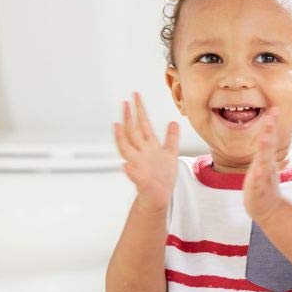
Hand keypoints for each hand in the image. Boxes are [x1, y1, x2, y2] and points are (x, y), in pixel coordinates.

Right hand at [113, 92, 179, 212]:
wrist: (159, 195)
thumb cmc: (162, 176)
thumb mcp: (170, 154)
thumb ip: (171, 138)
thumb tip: (174, 122)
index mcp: (149, 146)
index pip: (143, 124)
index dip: (140, 110)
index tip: (136, 96)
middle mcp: (142, 153)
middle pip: (133, 132)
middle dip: (129, 117)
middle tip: (125, 102)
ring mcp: (139, 165)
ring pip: (127, 149)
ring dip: (121, 138)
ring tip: (117, 126)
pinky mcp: (141, 181)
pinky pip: (134, 175)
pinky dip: (129, 171)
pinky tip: (125, 166)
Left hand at [243, 108, 286, 223]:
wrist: (268, 209)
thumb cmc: (263, 185)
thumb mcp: (263, 164)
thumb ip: (265, 149)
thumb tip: (266, 132)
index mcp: (265, 159)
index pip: (269, 138)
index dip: (271, 124)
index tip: (274, 109)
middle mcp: (266, 165)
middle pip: (268, 145)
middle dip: (270, 130)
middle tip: (272, 116)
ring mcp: (263, 177)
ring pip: (264, 162)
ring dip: (265, 150)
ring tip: (265, 138)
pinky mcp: (259, 190)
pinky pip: (260, 182)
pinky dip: (260, 177)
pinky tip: (260, 171)